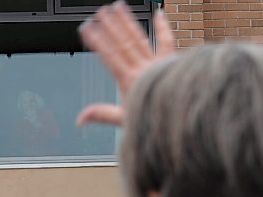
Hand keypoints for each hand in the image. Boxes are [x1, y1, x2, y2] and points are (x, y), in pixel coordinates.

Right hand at [76, 1, 174, 126]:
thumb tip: (79, 119)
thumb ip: (102, 115)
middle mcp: (143, 68)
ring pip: (140, 39)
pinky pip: (167, 41)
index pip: (109, 56)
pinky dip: (163, 28)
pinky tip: (158, 13)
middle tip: (100, 12)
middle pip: (123, 44)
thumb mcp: (125, 120)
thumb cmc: (156, 120)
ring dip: (128, 22)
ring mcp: (157, 63)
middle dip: (110, 27)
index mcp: (130, 81)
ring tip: (118, 7)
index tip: (87, 28)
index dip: (97, 41)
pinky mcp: (171, 62)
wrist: (183, 116)